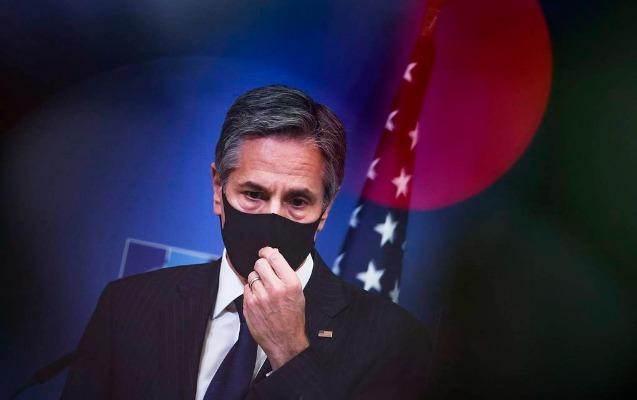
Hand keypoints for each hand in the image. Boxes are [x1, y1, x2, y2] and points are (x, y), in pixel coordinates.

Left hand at [243, 247, 309, 369]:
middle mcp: (275, 288)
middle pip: (260, 263)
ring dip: (256, 279)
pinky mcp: (249, 305)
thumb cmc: (293, 316)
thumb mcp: (298, 292)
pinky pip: (246, 288)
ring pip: (251, 276)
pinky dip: (251, 291)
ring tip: (264, 289)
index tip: (265, 252)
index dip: (267, 252)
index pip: (274, 256)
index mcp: (291, 283)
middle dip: (261, 265)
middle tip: (264, 271)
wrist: (285, 341)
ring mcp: (260, 297)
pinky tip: (259, 298)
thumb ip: (286, 274)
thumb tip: (273, 255)